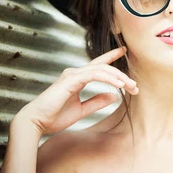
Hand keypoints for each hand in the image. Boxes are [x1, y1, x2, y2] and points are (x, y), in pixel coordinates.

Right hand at [15, 47, 137, 134]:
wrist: (37, 122)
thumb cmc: (55, 117)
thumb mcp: (82, 110)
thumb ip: (97, 102)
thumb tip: (114, 96)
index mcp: (77, 78)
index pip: (98, 64)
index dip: (111, 56)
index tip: (124, 50)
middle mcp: (75, 73)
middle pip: (104, 67)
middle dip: (121, 75)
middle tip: (135, 86)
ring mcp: (72, 75)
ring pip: (101, 69)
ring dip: (118, 77)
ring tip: (130, 86)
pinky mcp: (70, 80)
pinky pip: (94, 74)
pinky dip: (108, 78)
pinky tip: (118, 85)